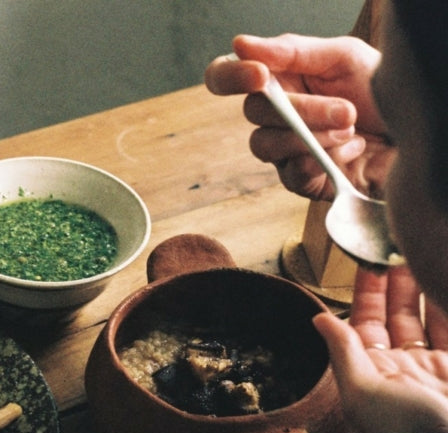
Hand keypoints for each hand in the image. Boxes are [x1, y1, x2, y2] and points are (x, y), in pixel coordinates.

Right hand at [205, 33, 393, 199]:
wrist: (415, 132)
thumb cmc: (379, 92)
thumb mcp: (342, 57)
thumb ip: (292, 50)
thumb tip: (240, 45)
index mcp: (277, 79)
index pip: (225, 77)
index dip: (231, 77)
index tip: (259, 76)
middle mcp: (273, 115)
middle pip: (252, 112)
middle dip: (300, 110)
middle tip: (345, 110)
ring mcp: (283, 150)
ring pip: (266, 144)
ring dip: (311, 136)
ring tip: (351, 129)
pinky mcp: (300, 181)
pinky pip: (292, 173)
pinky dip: (325, 159)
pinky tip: (352, 150)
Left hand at [313, 266, 447, 432]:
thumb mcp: (364, 396)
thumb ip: (344, 354)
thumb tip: (316, 318)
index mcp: (373, 378)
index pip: (365, 324)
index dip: (367, 291)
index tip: (369, 255)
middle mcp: (408, 373)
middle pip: (403, 317)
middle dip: (402, 281)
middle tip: (403, 242)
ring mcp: (441, 373)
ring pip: (437, 320)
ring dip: (432, 289)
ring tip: (429, 252)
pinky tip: (446, 280)